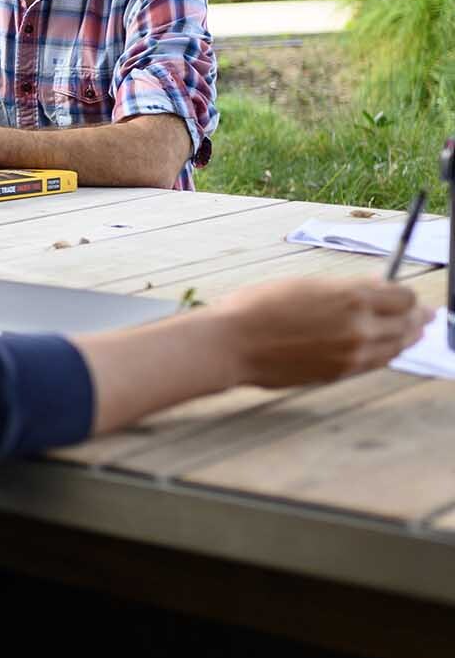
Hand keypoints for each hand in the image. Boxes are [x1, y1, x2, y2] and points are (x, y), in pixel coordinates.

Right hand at [210, 277, 429, 388]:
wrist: (232, 343)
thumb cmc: (258, 306)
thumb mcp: (305, 285)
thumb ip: (346, 289)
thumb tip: (376, 290)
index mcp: (352, 297)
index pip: (403, 297)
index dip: (406, 295)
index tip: (405, 295)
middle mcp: (360, 327)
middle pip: (408, 323)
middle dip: (416, 317)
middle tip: (425, 315)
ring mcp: (353, 354)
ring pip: (397, 347)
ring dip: (407, 338)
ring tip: (413, 333)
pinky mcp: (341, 373)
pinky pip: (377, 363)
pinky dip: (386, 354)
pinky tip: (386, 349)